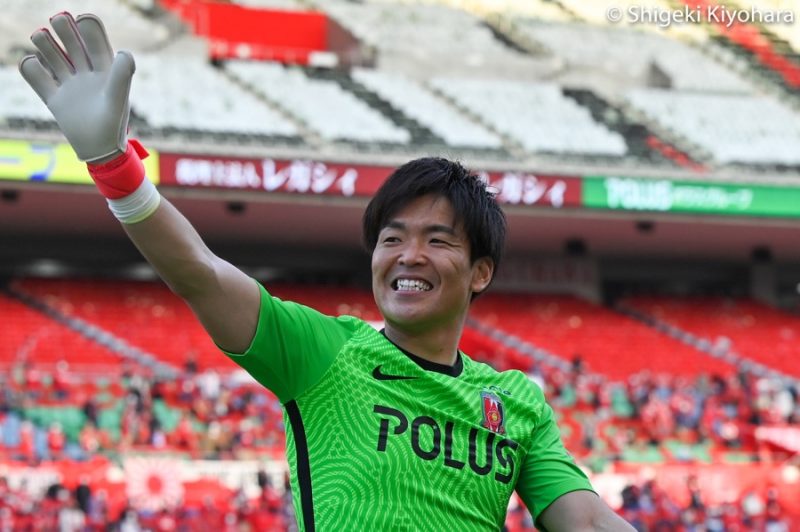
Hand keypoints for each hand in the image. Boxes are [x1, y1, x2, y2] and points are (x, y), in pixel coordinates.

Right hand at [19, 12, 134, 162]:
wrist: (99, 151)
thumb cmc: (113, 125)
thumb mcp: (117, 99)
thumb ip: (121, 76)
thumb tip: (124, 53)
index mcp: (106, 71)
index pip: (97, 43)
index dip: (90, 29)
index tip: (83, 19)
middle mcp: (87, 74)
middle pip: (74, 45)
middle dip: (66, 30)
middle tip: (59, 20)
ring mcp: (69, 85)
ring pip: (54, 57)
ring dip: (46, 44)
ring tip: (40, 36)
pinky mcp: (54, 99)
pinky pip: (37, 79)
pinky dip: (30, 68)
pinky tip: (31, 63)